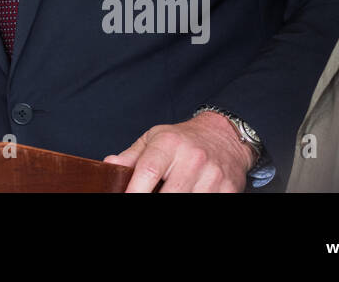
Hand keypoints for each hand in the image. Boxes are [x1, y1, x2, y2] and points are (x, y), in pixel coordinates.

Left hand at [105, 112, 253, 192]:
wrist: (224, 135)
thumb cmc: (182, 139)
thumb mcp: (154, 138)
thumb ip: (132, 155)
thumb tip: (110, 165)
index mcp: (170, 144)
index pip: (148, 171)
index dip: (135, 191)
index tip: (126, 198)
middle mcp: (193, 158)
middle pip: (170, 194)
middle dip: (153, 200)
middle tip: (145, 198)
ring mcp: (213, 175)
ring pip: (189, 201)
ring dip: (177, 202)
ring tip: (167, 192)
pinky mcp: (229, 189)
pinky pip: (209, 203)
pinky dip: (196, 202)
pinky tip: (187, 195)